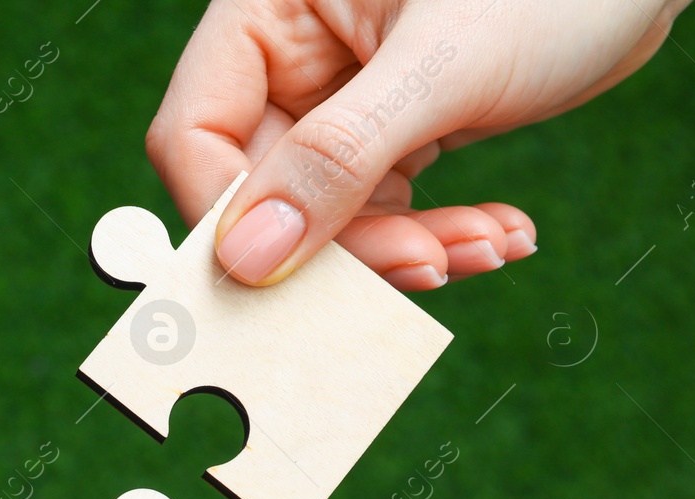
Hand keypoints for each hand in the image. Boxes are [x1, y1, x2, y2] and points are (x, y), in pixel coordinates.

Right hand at [145, 0, 690, 288]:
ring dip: (407, 250)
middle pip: (265, 192)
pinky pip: (383, 213)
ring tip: (490, 244)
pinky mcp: (390, 134)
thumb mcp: (443, 65)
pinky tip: (499, 232)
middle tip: (423, 269)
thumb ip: (339, 158)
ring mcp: (337, 101)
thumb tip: (246, 258)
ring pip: (328, 218)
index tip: (285, 276)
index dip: (231, 216)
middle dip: (348, 245)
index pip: (196, 135)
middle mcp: (288, 57)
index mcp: (267, 11)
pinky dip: (438, 235)